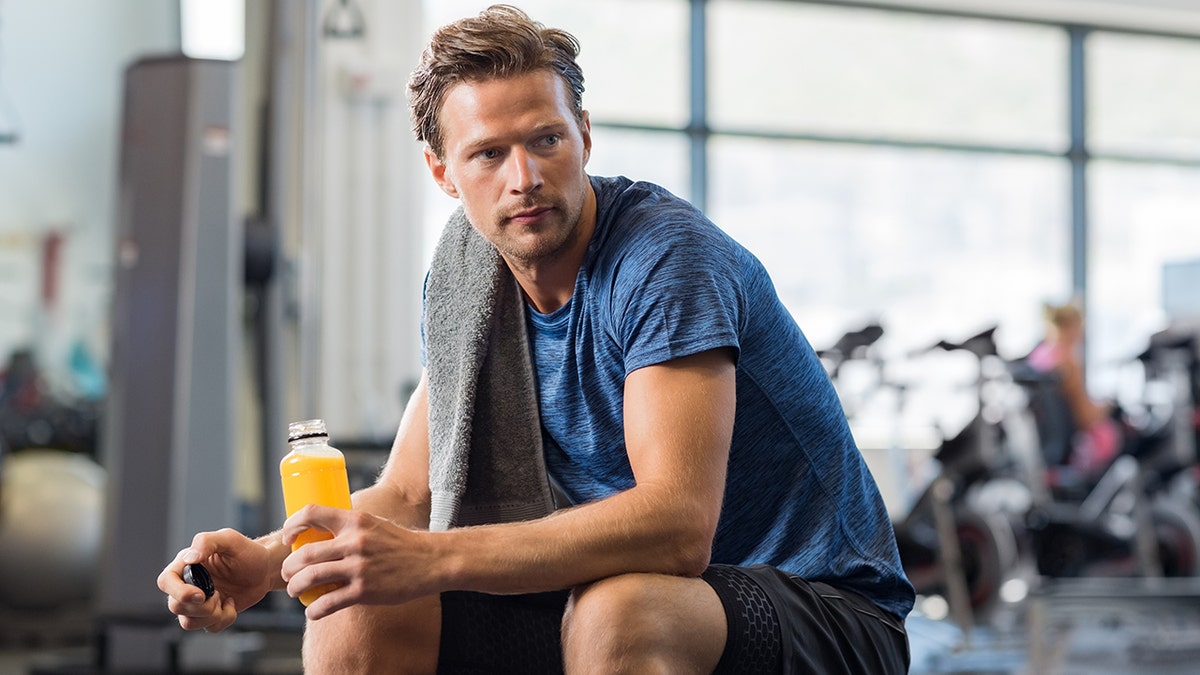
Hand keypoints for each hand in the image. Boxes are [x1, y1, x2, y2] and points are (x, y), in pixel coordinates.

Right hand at [158, 528, 276, 631]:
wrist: (265, 569)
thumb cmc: (247, 552)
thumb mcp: (229, 539)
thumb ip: (207, 542)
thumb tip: (190, 558)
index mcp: (186, 565)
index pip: (166, 582)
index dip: (178, 592)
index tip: (201, 594)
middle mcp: (187, 584)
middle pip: (175, 606)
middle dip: (201, 606)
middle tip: (218, 594)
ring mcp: (197, 602)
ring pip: (188, 622)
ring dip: (211, 615)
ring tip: (225, 599)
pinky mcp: (210, 615)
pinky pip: (208, 628)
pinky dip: (224, 619)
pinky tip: (230, 603)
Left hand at [280, 505, 435, 619]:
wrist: (430, 561)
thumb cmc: (400, 544)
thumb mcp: (375, 524)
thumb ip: (350, 527)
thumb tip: (321, 533)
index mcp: (356, 520)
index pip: (312, 513)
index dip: (292, 525)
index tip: (288, 539)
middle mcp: (355, 541)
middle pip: (305, 553)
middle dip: (289, 567)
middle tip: (287, 573)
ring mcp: (359, 567)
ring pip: (311, 578)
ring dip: (295, 587)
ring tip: (294, 591)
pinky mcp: (364, 591)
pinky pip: (328, 602)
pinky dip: (314, 610)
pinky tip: (313, 612)